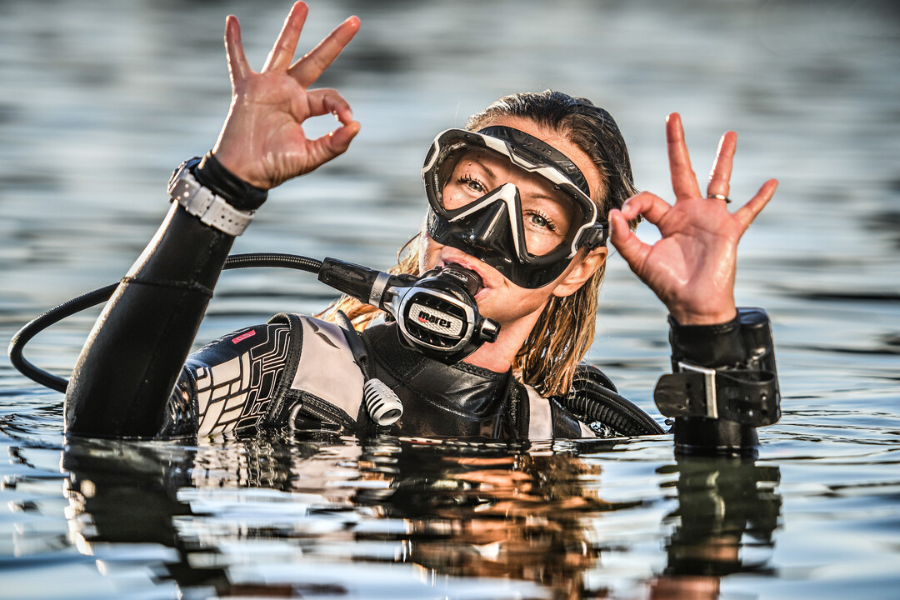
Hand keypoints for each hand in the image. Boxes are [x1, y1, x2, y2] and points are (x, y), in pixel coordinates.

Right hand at [211, 2, 360, 188]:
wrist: (243, 174)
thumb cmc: (274, 167)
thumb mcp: (310, 157)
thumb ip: (335, 144)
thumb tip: (357, 125)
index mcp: (305, 107)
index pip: (331, 97)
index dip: (342, 106)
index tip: (346, 120)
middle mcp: (288, 92)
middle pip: (316, 60)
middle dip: (335, 42)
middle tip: (355, 21)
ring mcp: (267, 87)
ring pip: (283, 50)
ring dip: (293, 28)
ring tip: (303, 5)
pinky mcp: (246, 89)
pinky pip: (238, 61)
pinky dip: (234, 43)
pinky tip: (233, 21)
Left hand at [609, 113, 777, 324]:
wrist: (694, 306)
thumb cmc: (667, 285)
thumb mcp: (639, 261)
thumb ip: (624, 237)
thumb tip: (613, 212)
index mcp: (665, 219)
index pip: (648, 199)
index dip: (634, 204)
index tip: (625, 215)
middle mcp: (688, 213)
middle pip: (682, 171)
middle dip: (676, 145)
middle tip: (673, 117)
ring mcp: (711, 219)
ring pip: (718, 181)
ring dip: (723, 158)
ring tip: (730, 134)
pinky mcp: (730, 230)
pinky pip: (748, 210)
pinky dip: (760, 197)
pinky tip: (772, 182)